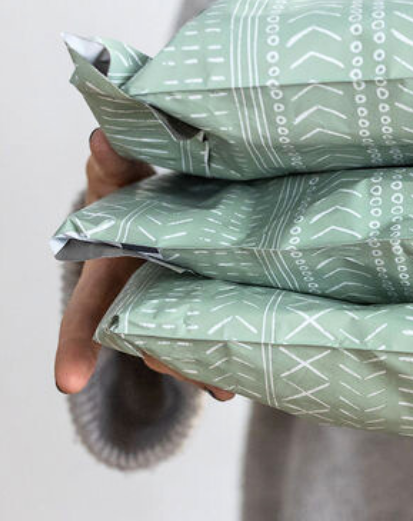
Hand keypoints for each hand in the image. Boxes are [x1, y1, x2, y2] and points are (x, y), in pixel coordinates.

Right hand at [54, 130, 234, 400]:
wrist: (164, 209)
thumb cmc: (130, 195)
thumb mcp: (116, 176)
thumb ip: (111, 159)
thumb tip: (101, 134)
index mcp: (106, 273)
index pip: (85, 311)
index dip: (74, 345)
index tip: (68, 379)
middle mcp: (133, 300)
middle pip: (141, 339)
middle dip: (155, 356)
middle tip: (170, 368)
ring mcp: (165, 313)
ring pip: (175, 350)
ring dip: (193, 368)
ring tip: (218, 386)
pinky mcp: (198, 314)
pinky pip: (206, 344)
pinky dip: (221, 365)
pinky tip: (237, 381)